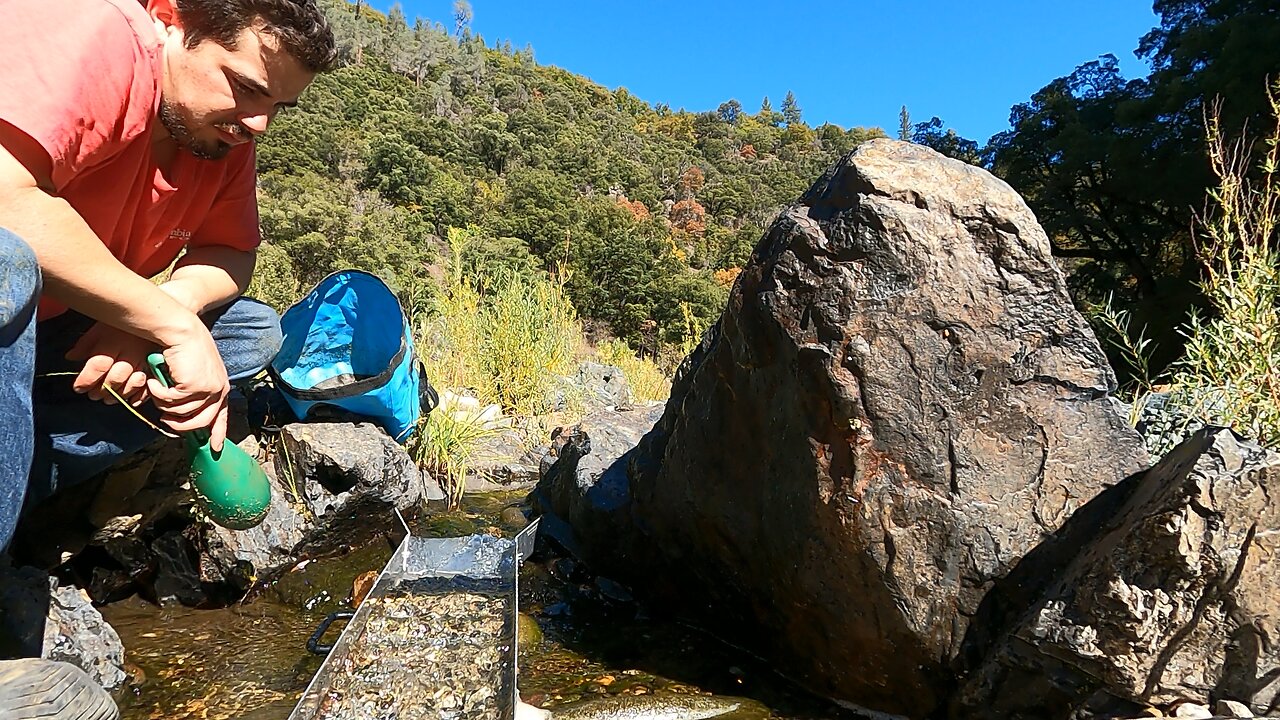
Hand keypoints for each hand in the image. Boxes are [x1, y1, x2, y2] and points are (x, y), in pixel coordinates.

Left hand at [66, 323, 155, 406]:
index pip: (98, 365)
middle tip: (93, 395)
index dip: (86, 380)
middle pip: (116, 378)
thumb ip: (85, 344)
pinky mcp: (157, 366)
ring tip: (108, 398)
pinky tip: (130, 399)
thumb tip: (71, 357)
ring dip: (118, 395)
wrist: (155, 317)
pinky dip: (140, 396)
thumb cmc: (123, 323)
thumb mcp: (100, 328)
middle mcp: (132, 352)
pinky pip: (150, 385)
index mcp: (114, 341)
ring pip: (132, 384)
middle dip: (101, 390)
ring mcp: (147, 360)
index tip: (79, 387)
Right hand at [145, 316, 232, 451]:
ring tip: (158, 388)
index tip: (215, 448)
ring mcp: (208, 389)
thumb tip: (183, 411)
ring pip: (180, 414)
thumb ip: (193, 389)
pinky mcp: (194, 387)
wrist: (181, 329)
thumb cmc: (183, 347)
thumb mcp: (193, 370)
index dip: (217, 432)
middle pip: (198, 423)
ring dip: (163, 404)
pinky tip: (155, 380)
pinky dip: (158, 393)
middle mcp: (218, 390)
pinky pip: (170, 402)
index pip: (221, 415)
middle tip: (163, 416)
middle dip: (177, 424)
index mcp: (220, 386)